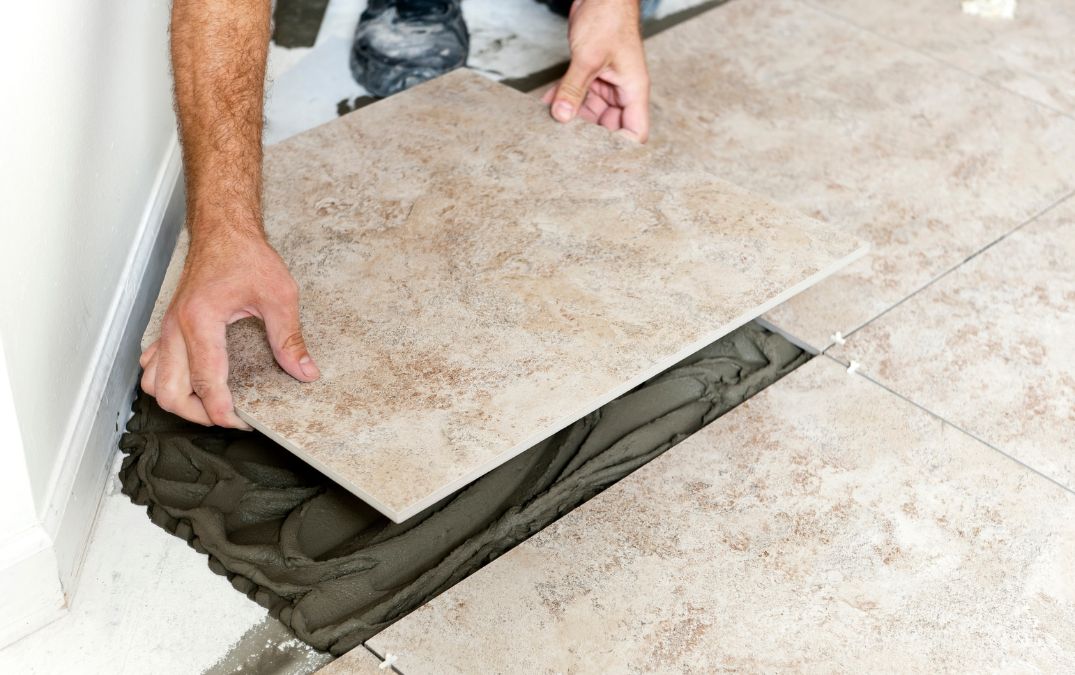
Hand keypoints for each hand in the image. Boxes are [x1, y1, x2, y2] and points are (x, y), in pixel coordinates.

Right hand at [140, 226, 318, 428]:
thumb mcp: (279, 295)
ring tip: (211, 405)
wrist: (223, 230)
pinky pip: (153, 364)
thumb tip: (304, 371)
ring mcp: (166, 328)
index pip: (205, 381)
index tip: (242, 422)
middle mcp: (175, 328)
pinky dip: (167, 382)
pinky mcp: (166, 327)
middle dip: (197, 415)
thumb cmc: (246, 256)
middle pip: (169, 393)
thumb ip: (289, 338)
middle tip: (228, 417)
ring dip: (178, 401)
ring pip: (153, 383)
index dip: (223, 411)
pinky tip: (194, 383)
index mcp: (201, 321)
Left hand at [543, 0, 649, 141]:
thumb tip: (562, 117)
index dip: (620, 150)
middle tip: (565, 146)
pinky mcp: (592, 76)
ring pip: (589, 114)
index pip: (635, 132)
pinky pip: (577, 96)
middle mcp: (622, 92)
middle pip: (609, 128)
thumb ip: (574, 89)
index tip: (598, 159)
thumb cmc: (608, 18)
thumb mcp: (588, 57)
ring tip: (550, 126)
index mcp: (633, 91)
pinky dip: (561, 100)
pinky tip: (545, 105)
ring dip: (570, 118)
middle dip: (588, 136)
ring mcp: (606, 85)